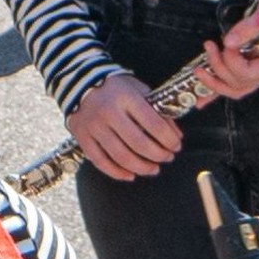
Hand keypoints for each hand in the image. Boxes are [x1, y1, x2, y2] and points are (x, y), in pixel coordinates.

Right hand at [69, 73, 183, 181]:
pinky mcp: (83, 137)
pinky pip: (101, 162)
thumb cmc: (117, 89)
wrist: (82, 83)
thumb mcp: (140, 90)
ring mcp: (94, 126)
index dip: (169, 140)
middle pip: (138, 144)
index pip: (154, 124)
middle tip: (167, 158)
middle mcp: (109, 112)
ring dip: (142, 168)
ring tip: (154, 169)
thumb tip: (175, 136)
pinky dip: (118, 173)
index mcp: (127, 97)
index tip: (176, 146)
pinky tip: (131, 175)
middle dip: (158, 155)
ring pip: (121, 157)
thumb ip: (158, 111)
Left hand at [199, 0, 258, 100]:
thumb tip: (229, 42)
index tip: (225, 43)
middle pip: (239, 83)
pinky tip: (201, 100)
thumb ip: (250, 26)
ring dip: (213, 82)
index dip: (232, 61)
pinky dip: (214, 92)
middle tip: (210, 46)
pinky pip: (229, 88)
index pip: (249, 73)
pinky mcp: (246, 75)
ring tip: (199, 70)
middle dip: (219, 66)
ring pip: (233, 90)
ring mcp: (257, 78)